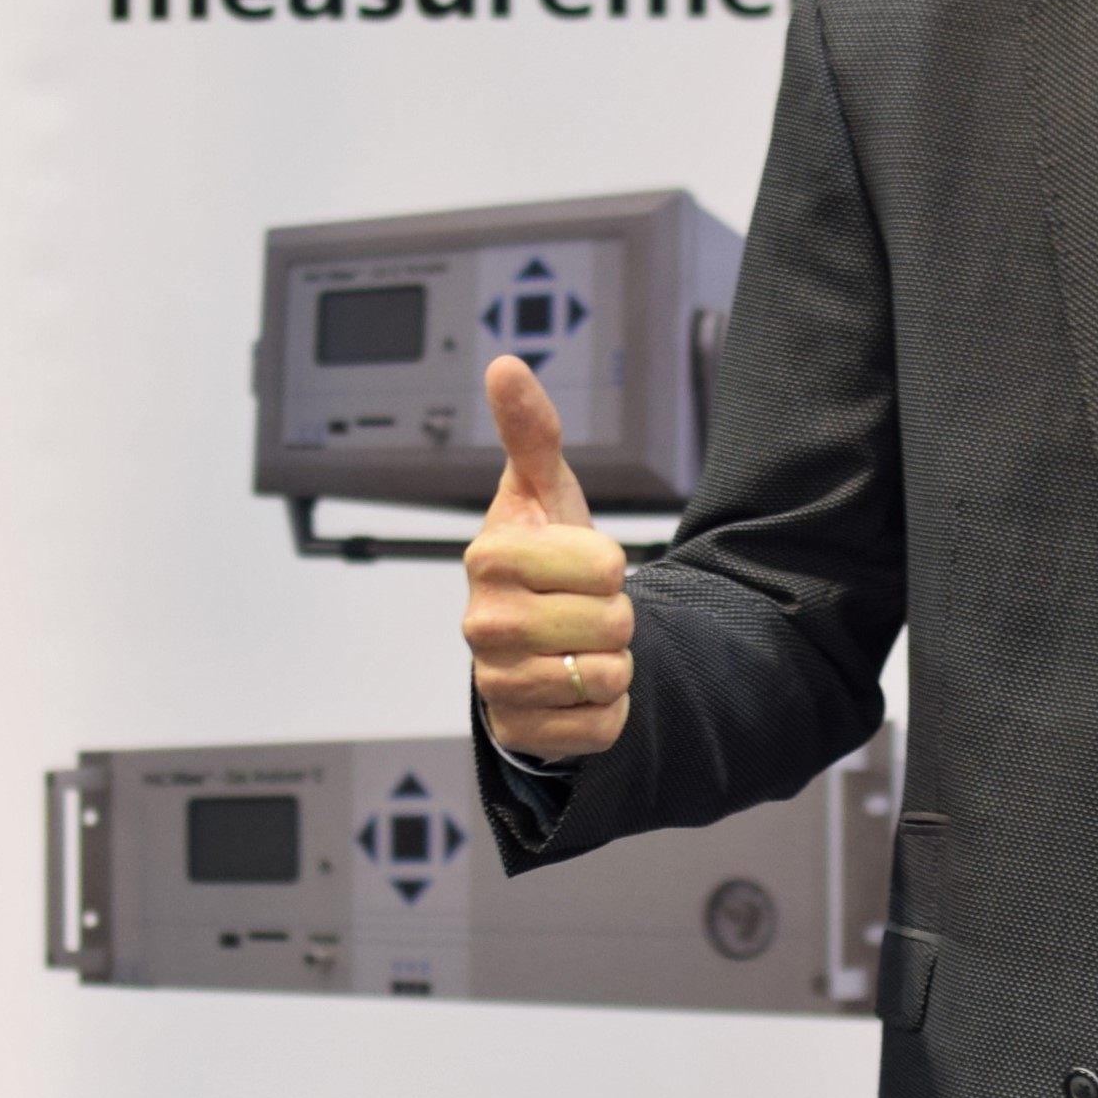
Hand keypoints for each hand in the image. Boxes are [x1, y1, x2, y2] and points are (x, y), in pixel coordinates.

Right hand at [464, 356, 633, 758]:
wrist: (527, 642)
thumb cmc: (541, 557)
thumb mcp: (543, 491)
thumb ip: (531, 431)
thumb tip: (505, 366)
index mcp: (490, 557)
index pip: (606, 565)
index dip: (610, 566)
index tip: (580, 566)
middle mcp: (482, 623)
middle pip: (613, 624)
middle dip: (615, 617)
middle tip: (582, 610)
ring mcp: (496, 681)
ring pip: (608, 676)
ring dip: (611, 664)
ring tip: (577, 647)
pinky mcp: (518, 732)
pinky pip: (601, 727)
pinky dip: (606, 712)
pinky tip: (574, 690)